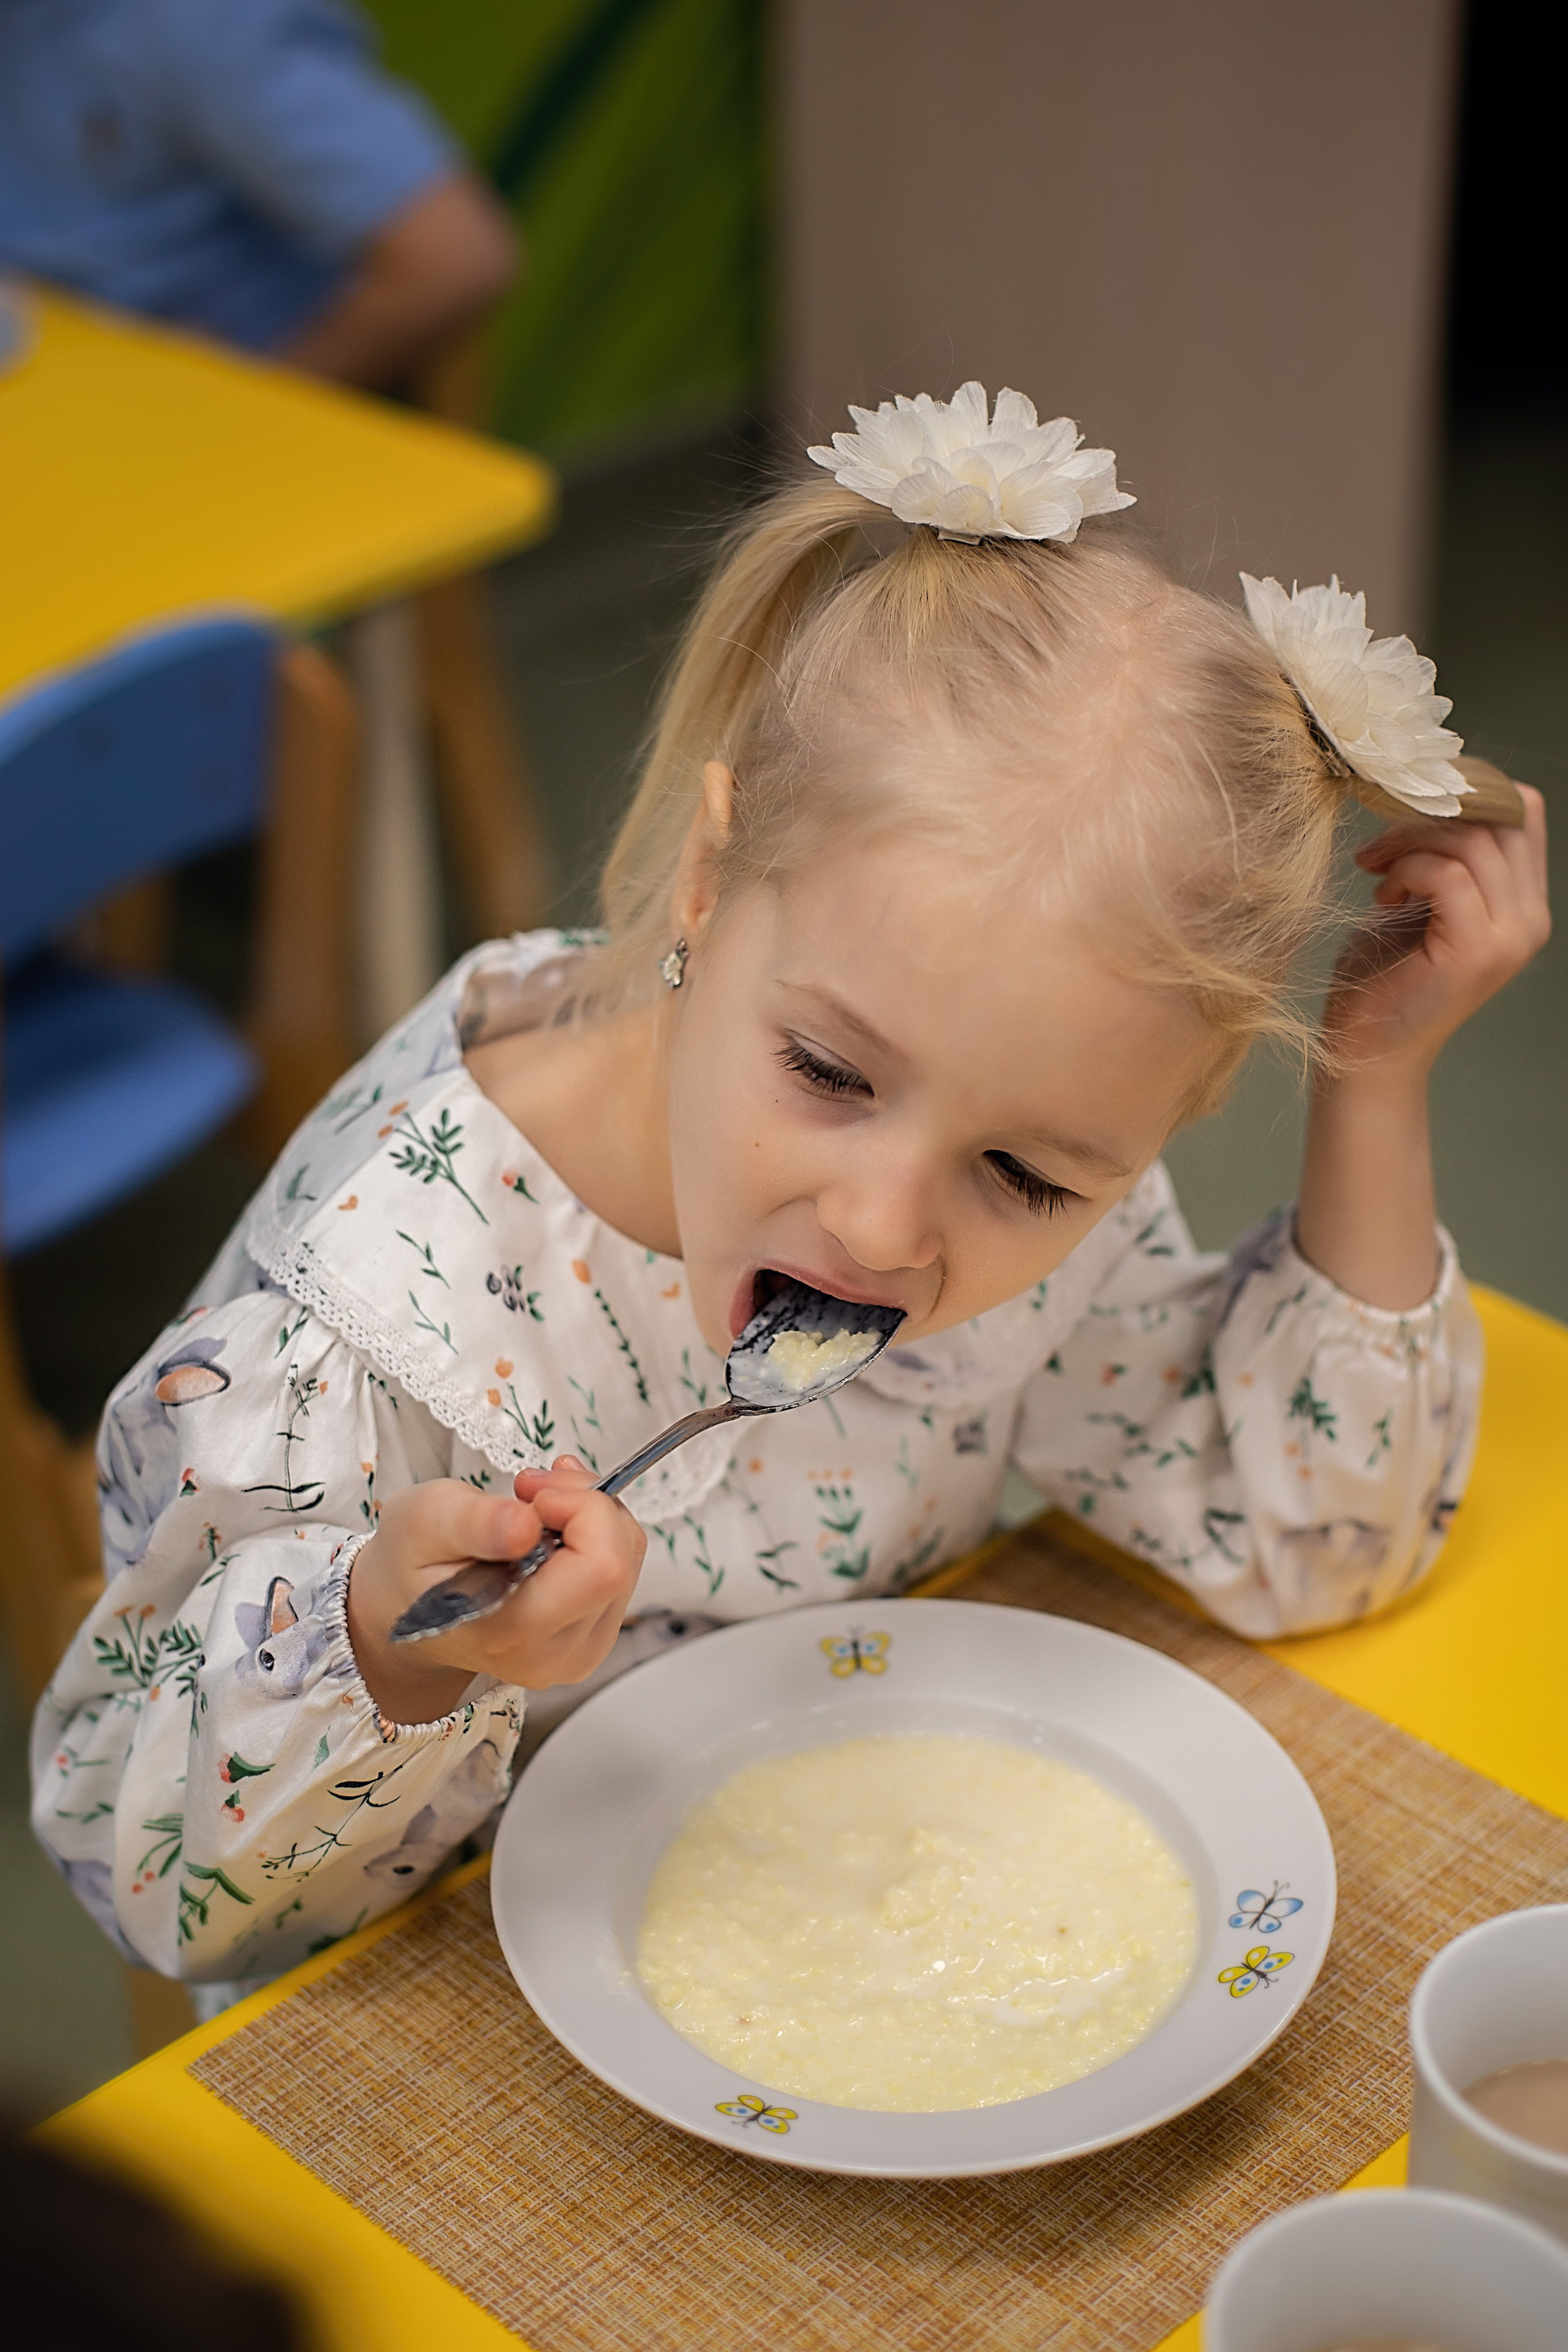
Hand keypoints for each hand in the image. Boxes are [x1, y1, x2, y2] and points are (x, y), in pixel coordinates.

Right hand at [346, 1458, 644, 1726]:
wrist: (404, 1607)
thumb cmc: (411, 1561)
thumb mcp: (425, 1522)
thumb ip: (475, 1525)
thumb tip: (526, 1527)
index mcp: (514, 1633)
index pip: (602, 1566)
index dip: (582, 1509)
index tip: (530, 1492)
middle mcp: (556, 1656)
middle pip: (621, 1560)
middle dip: (586, 1502)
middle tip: (529, 1487)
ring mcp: (578, 1652)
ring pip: (628, 1560)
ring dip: (591, 1514)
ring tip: (533, 1502)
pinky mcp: (590, 1638)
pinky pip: (620, 1570)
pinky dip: (594, 1532)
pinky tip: (551, 1523)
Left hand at [1324, 785, 1549, 1077]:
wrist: (1364, 1050)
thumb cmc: (1381, 975)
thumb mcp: (1419, 899)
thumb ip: (1442, 853)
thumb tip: (1428, 792)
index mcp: (1523, 902)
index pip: (1522, 809)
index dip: (1465, 791)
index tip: (1407, 808)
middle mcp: (1530, 918)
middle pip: (1498, 817)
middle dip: (1428, 813)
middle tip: (1380, 842)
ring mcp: (1510, 936)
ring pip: (1473, 840)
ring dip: (1410, 841)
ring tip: (1376, 868)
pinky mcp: (1477, 950)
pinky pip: (1449, 873)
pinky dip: (1407, 870)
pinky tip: (1383, 894)